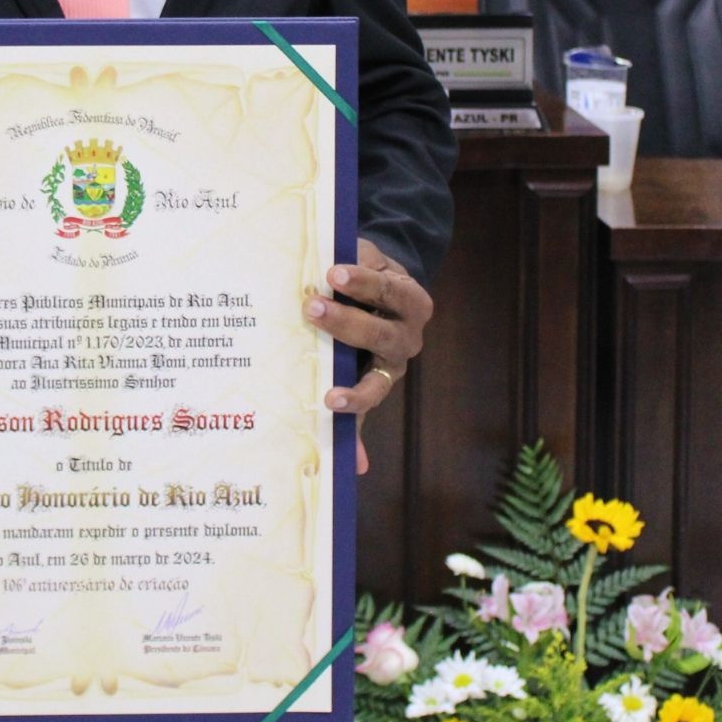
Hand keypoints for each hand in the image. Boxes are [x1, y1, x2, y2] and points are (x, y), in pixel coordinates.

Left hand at [304, 237, 432, 475]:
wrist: (375, 286)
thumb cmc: (362, 271)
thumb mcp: (361, 257)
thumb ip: (349, 261)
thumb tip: (327, 266)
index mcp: (409, 300)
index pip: (389, 291)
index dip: (363, 283)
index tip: (333, 272)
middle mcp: (407, 339)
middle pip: (381, 337)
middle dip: (346, 324)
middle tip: (312, 309)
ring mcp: (391, 369)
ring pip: (376, 384)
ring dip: (353, 393)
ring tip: (330, 399)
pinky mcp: (371, 390)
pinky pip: (366, 416)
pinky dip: (360, 441)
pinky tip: (355, 465)